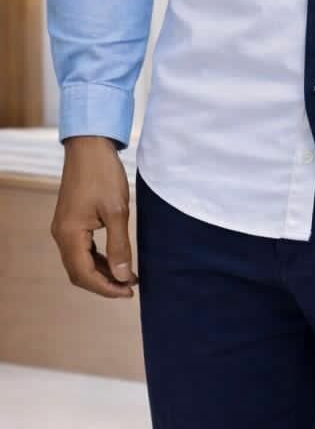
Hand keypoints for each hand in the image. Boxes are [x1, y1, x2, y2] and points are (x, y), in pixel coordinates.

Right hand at [51, 136, 137, 297]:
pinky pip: (82, 248)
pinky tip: (116, 258)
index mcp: (69, 235)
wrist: (90, 145)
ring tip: (126, 275)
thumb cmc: (103, 174)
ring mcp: (64, 227)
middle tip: (129, 287)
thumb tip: (122, 276)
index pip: (84, 275)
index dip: (106, 288)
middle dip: (104, 283)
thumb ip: (119, 246)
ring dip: (102, 271)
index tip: (128, 292)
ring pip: (80, 261)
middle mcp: (61, 235)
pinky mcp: (70, 220)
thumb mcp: (117, 211)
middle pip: (79, 272)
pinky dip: (98, 257)